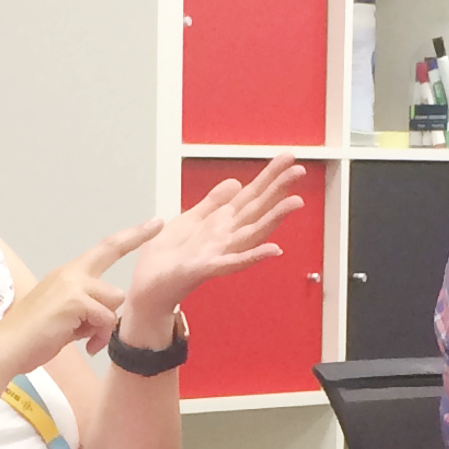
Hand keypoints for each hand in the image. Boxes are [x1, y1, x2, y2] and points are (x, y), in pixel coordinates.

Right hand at [0, 224, 151, 368]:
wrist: (7, 347)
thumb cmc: (32, 338)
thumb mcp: (65, 320)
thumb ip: (87, 312)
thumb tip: (106, 319)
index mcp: (67, 275)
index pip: (104, 249)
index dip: (131, 236)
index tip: (154, 223)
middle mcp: (71, 274)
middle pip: (114, 266)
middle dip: (131, 259)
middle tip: (158, 224)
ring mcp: (72, 285)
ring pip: (114, 300)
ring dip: (105, 325)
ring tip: (86, 340)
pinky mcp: (75, 301)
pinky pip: (105, 319)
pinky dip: (98, 337)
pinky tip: (84, 346)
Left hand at [117, 156, 305, 342]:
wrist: (148, 288)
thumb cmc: (166, 259)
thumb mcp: (190, 219)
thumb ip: (213, 202)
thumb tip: (236, 182)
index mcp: (220, 222)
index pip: (250, 194)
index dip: (268, 176)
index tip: (287, 159)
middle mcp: (225, 237)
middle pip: (257, 208)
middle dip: (278, 189)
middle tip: (299, 171)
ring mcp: (219, 253)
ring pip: (253, 232)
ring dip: (274, 218)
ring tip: (294, 203)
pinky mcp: (205, 269)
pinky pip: (233, 262)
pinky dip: (253, 256)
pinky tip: (273, 249)